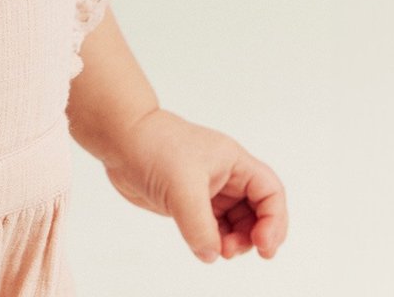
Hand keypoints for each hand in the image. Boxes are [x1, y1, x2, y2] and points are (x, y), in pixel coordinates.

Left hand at [100, 107, 287, 263]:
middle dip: (251, 236)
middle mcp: (224, 176)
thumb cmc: (152, 146)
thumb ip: (200, 225)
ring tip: (217, 250)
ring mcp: (206, 190)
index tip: (263, 245)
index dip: (274, 221)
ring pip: (234, 224)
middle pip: (256, 213)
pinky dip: (212, 241)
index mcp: (233, 162)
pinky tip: (202, 247)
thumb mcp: (182, 186)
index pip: (270, 192)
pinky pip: (211, 228)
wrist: (118, 138)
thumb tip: (211, 255)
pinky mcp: (187, 202)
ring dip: (232, 242)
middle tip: (230, 250)